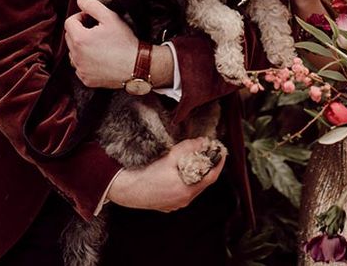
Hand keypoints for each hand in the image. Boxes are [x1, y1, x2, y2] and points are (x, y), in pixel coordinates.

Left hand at [64, 0, 137, 87]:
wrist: (136, 66)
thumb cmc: (125, 43)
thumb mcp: (111, 18)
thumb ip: (93, 6)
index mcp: (79, 39)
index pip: (69, 22)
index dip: (81, 17)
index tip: (91, 19)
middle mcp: (76, 56)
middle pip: (70, 37)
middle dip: (80, 31)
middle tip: (98, 30)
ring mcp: (80, 69)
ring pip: (73, 53)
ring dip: (81, 46)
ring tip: (99, 44)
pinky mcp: (86, 79)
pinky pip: (80, 67)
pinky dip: (86, 61)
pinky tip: (100, 57)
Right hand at [107, 137, 224, 210]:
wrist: (125, 188)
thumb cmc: (146, 173)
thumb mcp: (171, 156)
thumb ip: (190, 147)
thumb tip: (204, 141)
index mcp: (187, 191)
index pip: (212, 177)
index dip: (219, 163)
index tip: (222, 152)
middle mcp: (183, 201)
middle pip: (203, 183)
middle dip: (208, 167)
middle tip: (209, 153)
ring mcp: (174, 204)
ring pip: (192, 188)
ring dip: (196, 174)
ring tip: (196, 160)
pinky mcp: (166, 205)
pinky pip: (182, 192)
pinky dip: (186, 181)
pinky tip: (180, 171)